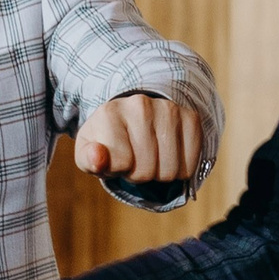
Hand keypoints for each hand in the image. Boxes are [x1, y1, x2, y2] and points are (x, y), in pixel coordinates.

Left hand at [76, 93, 203, 184]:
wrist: (133, 117)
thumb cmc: (108, 142)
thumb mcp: (88, 152)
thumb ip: (88, 159)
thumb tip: (98, 159)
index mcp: (109, 113)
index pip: (123, 164)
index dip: (119, 170)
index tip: (115, 157)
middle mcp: (140, 105)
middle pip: (147, 171)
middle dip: (140, 174)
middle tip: (134, 159)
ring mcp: (168, 109)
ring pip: (171, 171)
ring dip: (160, 173)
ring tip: (150, 156)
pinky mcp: (191, 117)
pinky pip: (190, 164)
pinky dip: (181, 168)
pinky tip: (169, 154)